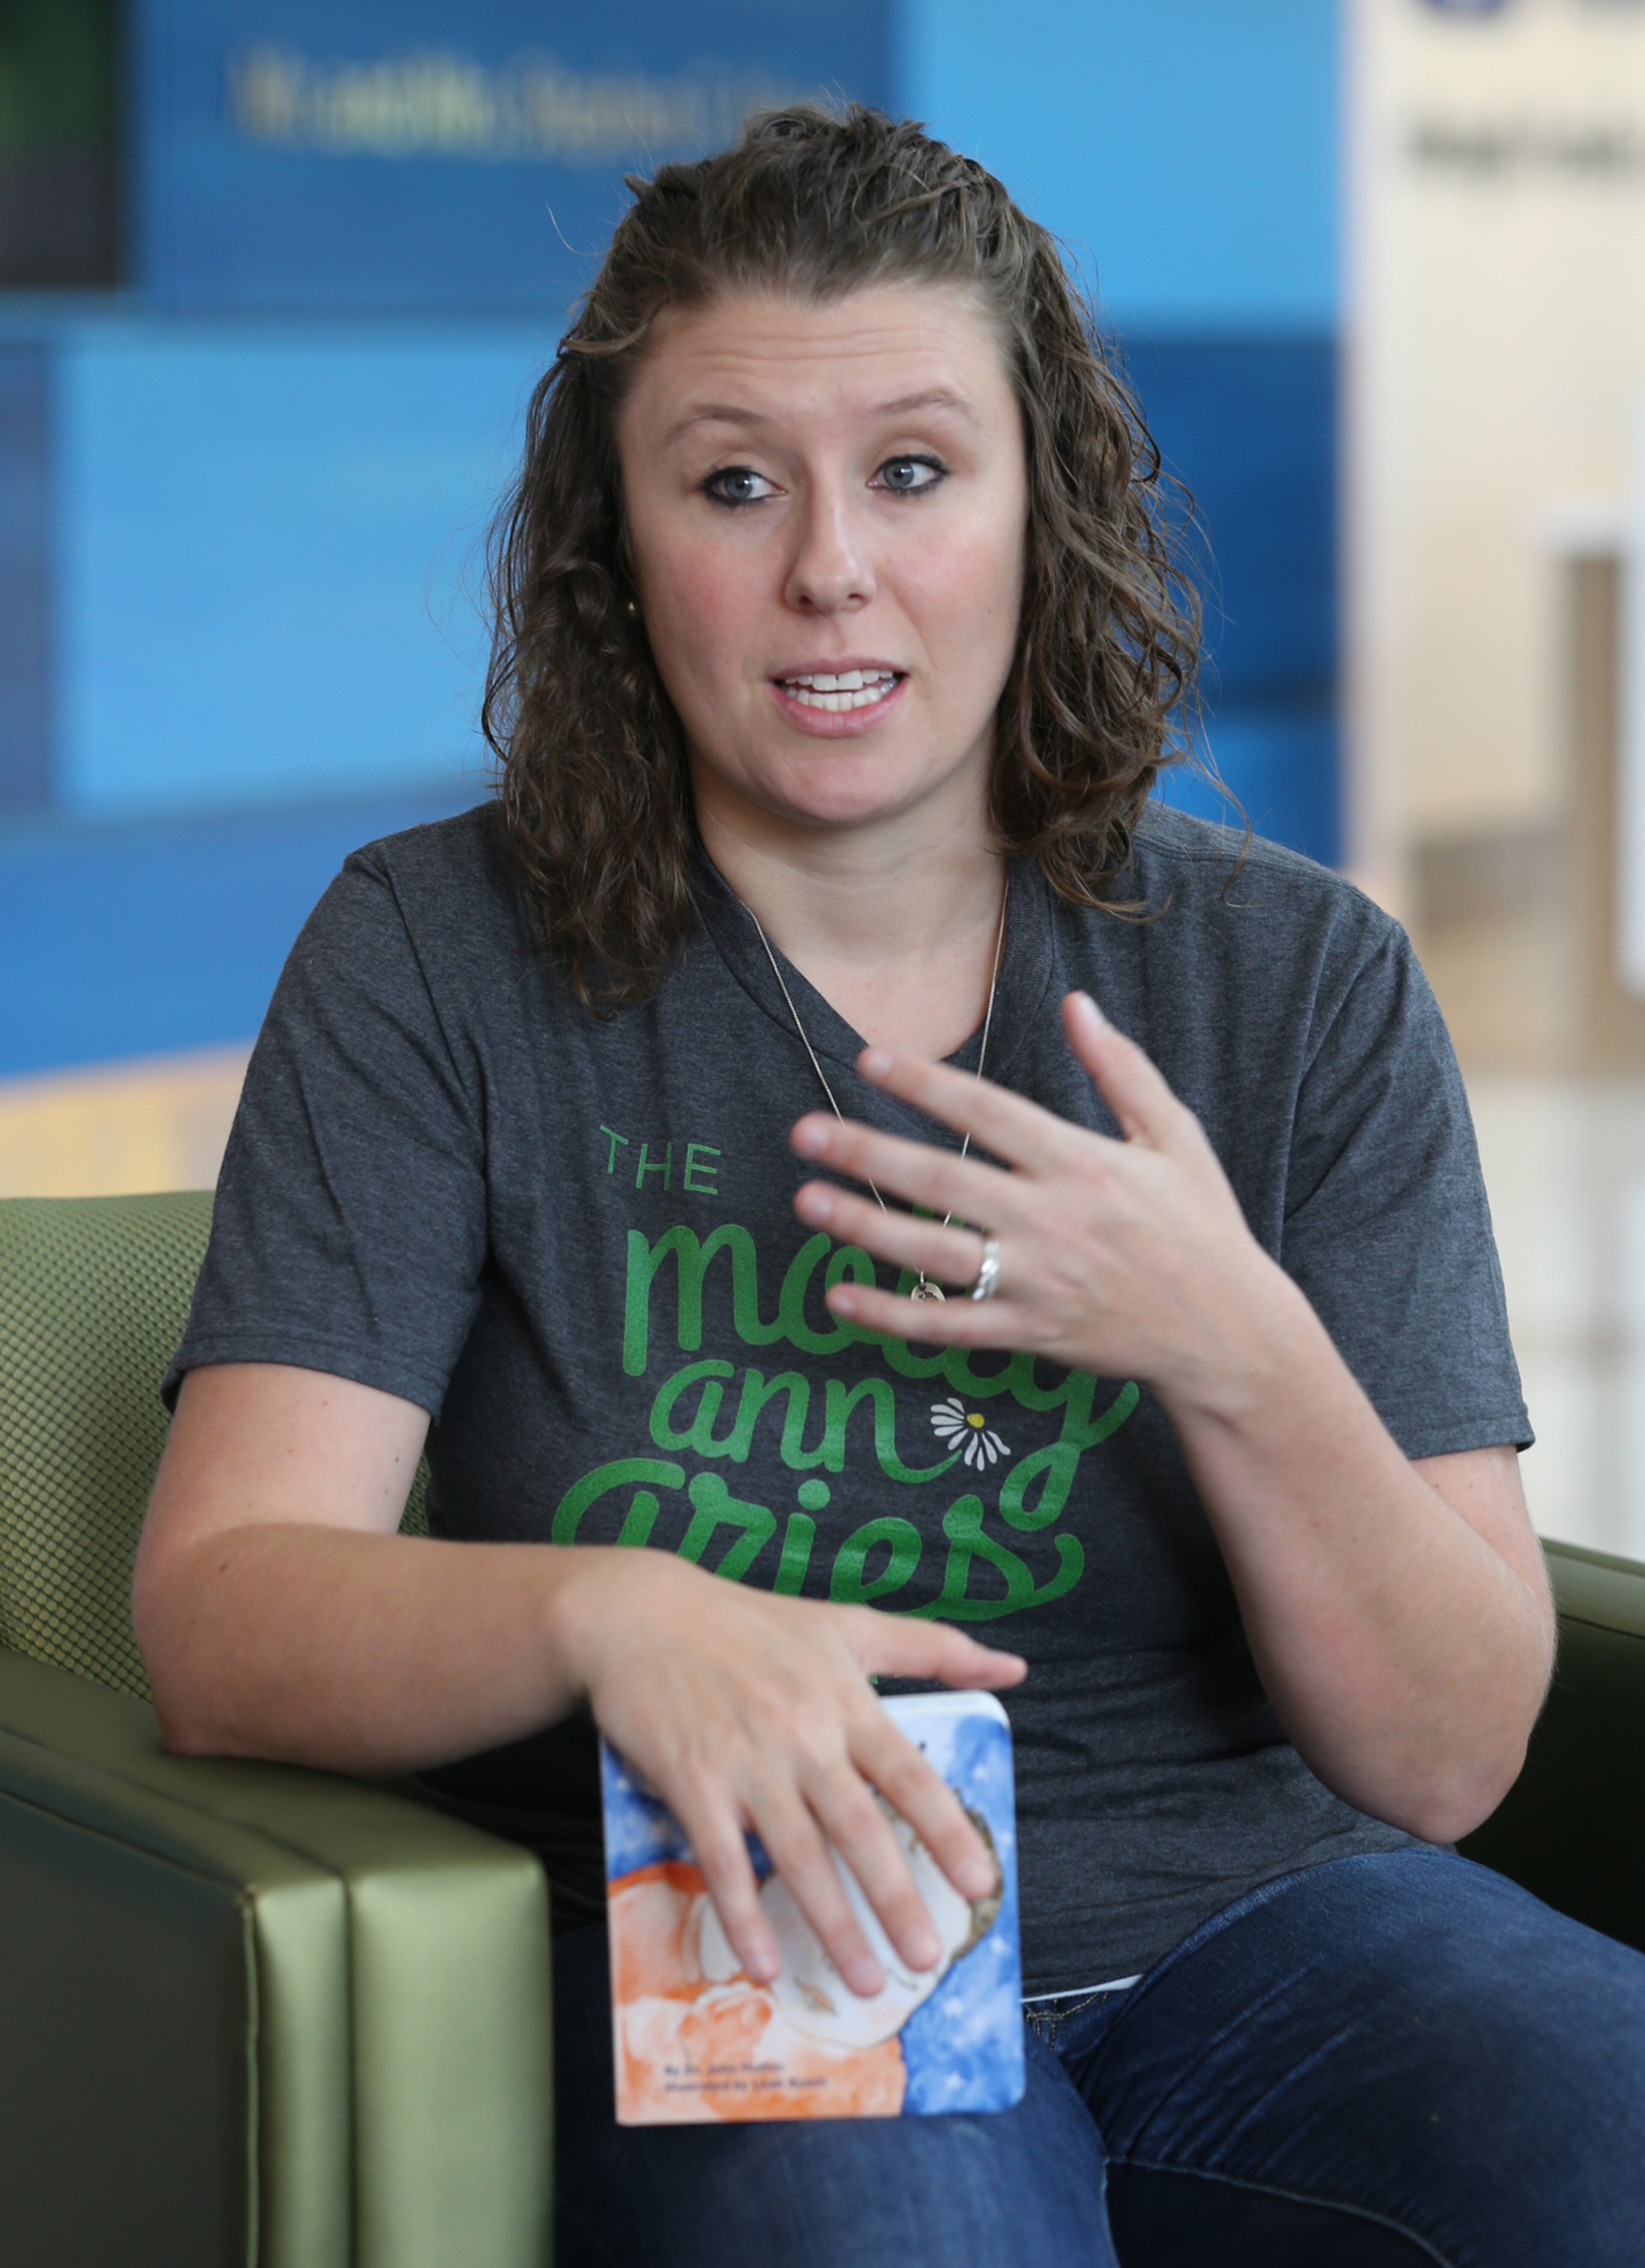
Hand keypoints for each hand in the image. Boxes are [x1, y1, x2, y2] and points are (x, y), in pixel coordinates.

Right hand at [557, 1547, 1025, 1997]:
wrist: (642, 1613)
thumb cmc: (751, 1622)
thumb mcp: (848, 1622)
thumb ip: (934, 1648)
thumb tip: (1013, 1668)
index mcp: (845, 1701)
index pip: (910, 1776)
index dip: (948, 1833)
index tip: (982, 1884)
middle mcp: (803, 1736)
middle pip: (859, 1831)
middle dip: (897, 1901)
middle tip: (927, 1960)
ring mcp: (746, 1763)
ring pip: (799, 1857)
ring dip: (833, 1926)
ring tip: (865, 1981)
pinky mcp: (692, 1782)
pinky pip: (721, 1862)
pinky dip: (742, 1915)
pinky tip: (762, 1963)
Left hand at [788, 990, 1281, 1410]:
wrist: (1228, 1334)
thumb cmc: (1201, 1226)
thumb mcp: (1175, 1138)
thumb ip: (1121, 1070)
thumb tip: (1076, 1003)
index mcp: (1085, 1164)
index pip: (990, 1113)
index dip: (927, 1084)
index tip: (869, 1059)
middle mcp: (1054, 1221)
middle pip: (945, 1181)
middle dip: (869, 1154)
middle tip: (803, 1133)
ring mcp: (1039, 1282)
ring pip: (935, 1253)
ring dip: (865, 1228)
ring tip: (805, 1201)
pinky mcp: (1031, 1334)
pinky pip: (949, 1326)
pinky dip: (892, 1316)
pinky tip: (840, 1297)